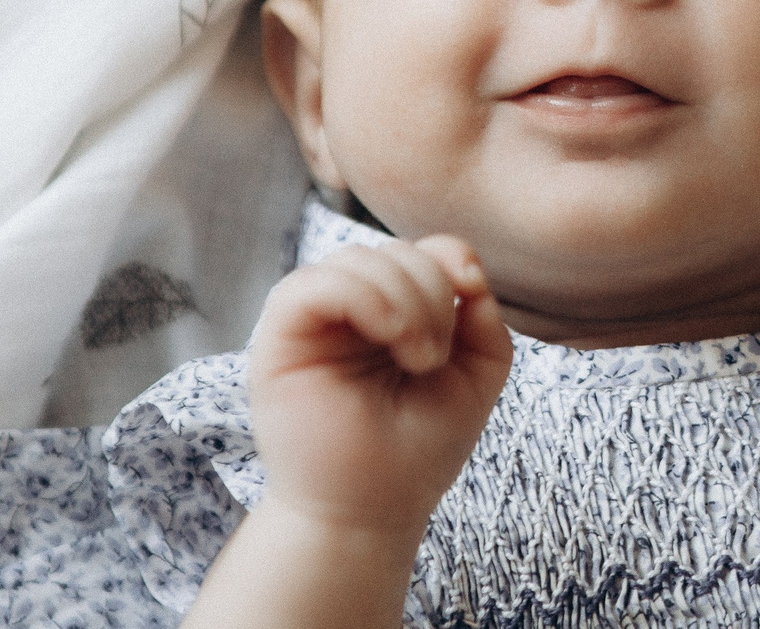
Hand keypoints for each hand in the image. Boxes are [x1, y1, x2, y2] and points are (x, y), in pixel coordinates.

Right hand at [246, 235, 513, 536]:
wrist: (373, 510)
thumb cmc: (422, 445)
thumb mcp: (477, 370)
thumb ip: (481, 313)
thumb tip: (465, 266)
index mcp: (392, 310)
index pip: (420, 248)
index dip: (449, 256)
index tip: (471, 292)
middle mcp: (349, 310)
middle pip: (393, 249)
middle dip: (432, 291)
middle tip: (433, 358)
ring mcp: (312, 322)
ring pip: (356, 258)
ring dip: (405, 297)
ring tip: (419, 359)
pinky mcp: (278, 340)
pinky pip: (310, 284)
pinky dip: (363, 295)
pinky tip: (391, 335)